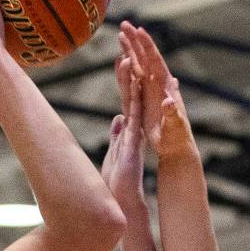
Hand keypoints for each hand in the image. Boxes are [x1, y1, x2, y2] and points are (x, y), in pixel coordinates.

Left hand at [101, 70, 145, 214]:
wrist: (123, 200)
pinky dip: (134, 97)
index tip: (123, 59)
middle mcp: (133, 128)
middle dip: (129, 74)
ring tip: (132, 58)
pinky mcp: (134, 140)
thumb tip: (118, 119)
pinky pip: (134, 114)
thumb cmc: (117, 181)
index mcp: (128, 129)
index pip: (126, 100)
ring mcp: (134, 133)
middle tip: (129, 50)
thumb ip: (117, 134)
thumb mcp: (115, 151)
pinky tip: (134, 81)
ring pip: (134, 101)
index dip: (124, 80)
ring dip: (133, 80)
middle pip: (131, 96)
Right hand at [118, 21, 194, 158]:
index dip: (147, 46)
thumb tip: (169, 101)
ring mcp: (151, 91)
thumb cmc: (177, 138)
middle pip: (145, 58)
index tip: (139, 30)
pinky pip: (133, 79)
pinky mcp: (144, 99)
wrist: (175, 147)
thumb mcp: (175, 127)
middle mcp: (158, 85)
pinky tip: (121, 58)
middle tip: (124, 24)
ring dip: (129, 50)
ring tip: (120, 34)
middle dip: (135, 41)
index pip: (156, 61)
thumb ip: (172, 114)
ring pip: (138, 65)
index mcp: (166, 87)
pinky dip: (126, 67)